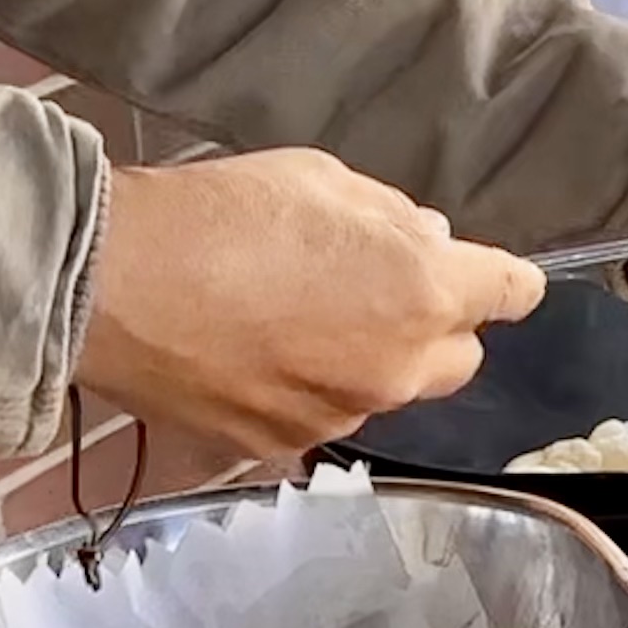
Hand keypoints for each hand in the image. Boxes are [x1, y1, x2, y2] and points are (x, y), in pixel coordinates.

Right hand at [72, 148, 543, 465]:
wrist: (114, 283)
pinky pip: (323, 417)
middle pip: (459, 358)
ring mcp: (340, 414)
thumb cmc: (220, 213)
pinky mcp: (282, 447)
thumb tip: (426, 239)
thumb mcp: (323, 179)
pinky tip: (259, 355)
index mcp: (422, 290)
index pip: (513, 293)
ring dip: (368, 361)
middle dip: (436, 327)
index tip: (496, 277)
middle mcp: (397, 367)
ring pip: (388, 391)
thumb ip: (392, 218)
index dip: (507, 282)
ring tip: (297, 320)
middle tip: (379, 291)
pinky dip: (308, 392)